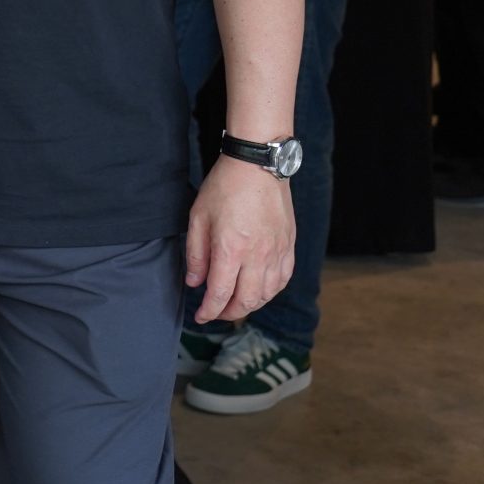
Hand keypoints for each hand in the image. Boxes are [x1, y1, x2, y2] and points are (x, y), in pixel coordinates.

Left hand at [184, 156, 294, 324]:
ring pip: (267, 294)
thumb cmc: (224, 188)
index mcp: (232, 249)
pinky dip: (269, 292)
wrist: (257, 166)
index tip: (201, 316)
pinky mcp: (289, 246)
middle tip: (216, 312)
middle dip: (229, 313)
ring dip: (250, 305)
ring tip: (235, 303)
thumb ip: (196, 255)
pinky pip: (282, 280)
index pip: (221, 293)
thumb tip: (195, 283)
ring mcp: (277, 252)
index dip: (210, 310)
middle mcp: (258, 255)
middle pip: (247, 300)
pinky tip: (258, 290)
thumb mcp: (198, 218)